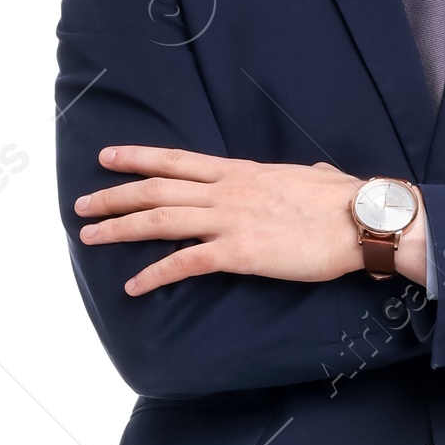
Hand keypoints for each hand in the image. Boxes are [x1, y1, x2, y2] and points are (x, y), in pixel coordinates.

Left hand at [77, 149, 413, 290]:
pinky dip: (154, 274)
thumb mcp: (312, 177)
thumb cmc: (344, 200)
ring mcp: (230, 220)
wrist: (362, 220)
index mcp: (239, 172)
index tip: (106, 158)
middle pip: (156, 189)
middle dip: (113, 196)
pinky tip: (133, 286)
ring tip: (89, 237)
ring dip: (119, 229)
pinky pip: (186, 263)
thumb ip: (298, 177)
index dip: (137, 158)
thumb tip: (308, 174)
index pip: (176, 160)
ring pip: (160, 220)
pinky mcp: (240, 253)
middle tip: (81, 205)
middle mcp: (227, 192)